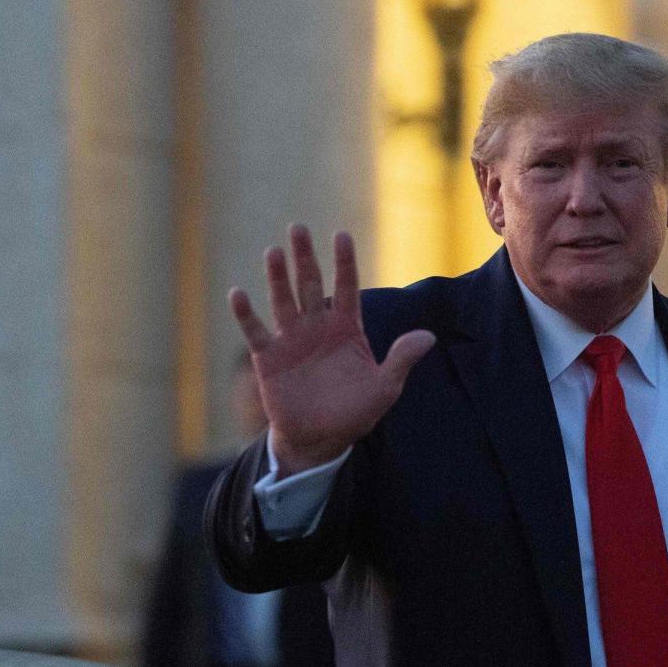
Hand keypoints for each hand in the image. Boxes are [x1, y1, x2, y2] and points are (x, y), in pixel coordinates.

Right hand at [229, 224, 435, 475]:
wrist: (321, 439)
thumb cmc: (355, 412)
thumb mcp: (384, 387)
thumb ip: (401, 359)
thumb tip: (429, 337)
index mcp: (347, 328)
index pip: (346, 288)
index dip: (344, 263)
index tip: (341, 235)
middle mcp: (318, 326)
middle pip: (310, 284)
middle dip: (305, 257)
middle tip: (298, 227)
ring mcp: (292, 339)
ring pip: (283, 301)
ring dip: (277, 277)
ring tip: (274, 252)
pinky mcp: (269, 357)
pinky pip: (256, 331)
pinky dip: (247, 314)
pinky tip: (238, 293)